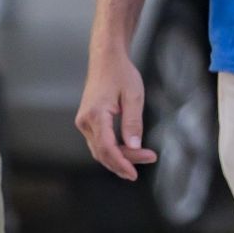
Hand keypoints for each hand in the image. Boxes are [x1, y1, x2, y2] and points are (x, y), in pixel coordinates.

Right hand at [76, 49, 157, 180]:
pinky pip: (99, 143)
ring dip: (119, 158)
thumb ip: (133, 123)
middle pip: (103, 153)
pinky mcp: (87, 122)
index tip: (134, 173)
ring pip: (99, 150)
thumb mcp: (134, 96)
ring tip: (142, 157)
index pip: (107, 148)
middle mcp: (85, 121)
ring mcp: (84, 122)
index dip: (121, 163)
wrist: (106, 59)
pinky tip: (129, 151)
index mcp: (95, 114)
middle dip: (125, 161)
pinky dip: (113, 150)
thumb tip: (135, 147)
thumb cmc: (120, 73)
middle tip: (149, 158)